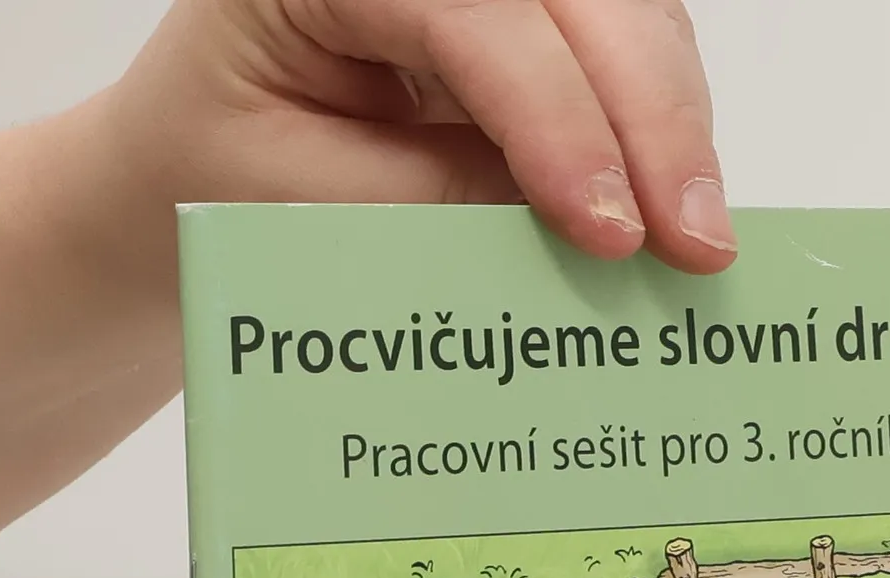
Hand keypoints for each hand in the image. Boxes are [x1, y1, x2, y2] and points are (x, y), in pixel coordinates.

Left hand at [97, 0, 735, 282]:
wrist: (193, 168)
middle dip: (650, 115)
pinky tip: (673, 201)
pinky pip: (627, 45)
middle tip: (694, 243)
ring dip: (672, 118)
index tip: (609, 231)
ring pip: (626, 10)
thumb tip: (583, 234)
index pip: (475, 14)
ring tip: (695, 236)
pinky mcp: (529, 20)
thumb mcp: (303, 205)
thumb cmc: (223, 176)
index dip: (556, 120)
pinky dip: (660, 122)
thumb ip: (436, 205)